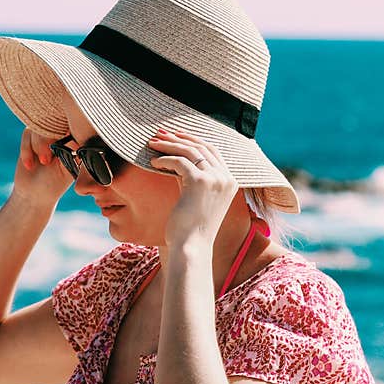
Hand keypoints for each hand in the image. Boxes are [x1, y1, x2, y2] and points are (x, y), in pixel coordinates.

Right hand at [8, 127, 73, 207]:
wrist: (33, 194)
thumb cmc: (54, 184)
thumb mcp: (66, 169)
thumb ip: (71, 151)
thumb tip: (75, 134)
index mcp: (76, 141)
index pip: (74, 125)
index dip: (66, 131)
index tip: (60, 147)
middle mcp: (63, 135)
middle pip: (56, 123)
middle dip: (48, 141)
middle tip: (46, 161)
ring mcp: (47, 134)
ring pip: (41, 127)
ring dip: (38, 145)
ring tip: (42, 163)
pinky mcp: (31, 136)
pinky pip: (28, 132)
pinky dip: (27, 149)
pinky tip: (29, 165)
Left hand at [148, 129, 237, 246]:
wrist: (191, 247)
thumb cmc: (190, 228)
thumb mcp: (196, 198)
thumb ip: (192, 179)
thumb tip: (176, 161)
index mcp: (230, 181)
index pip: (212, 150)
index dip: (192, 140)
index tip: (175, 136)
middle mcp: (226, 178)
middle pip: (201, 146)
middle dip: (178, 138)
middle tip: (159, 135)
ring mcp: (215, 179)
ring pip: (190, 151)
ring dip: (169, 145)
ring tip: (152, 144)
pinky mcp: (200, 182)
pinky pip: (179, 161)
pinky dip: (164, 159)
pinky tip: (153, 163)